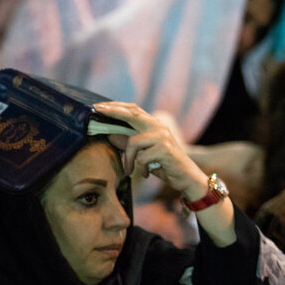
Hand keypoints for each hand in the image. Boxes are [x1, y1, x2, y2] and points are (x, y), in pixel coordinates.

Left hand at [94, 101, 209, 199]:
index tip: (97, 106)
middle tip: (97, 110)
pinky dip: (140, 168)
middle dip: (113, 111)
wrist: (187, 178)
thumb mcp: (142, 153)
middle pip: (132, 113)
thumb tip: (109, 134)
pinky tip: (147, 173)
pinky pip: (141, 158)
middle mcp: (158, 127)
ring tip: (129, 170)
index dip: (115, 106)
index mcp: (153, 125)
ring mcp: (162, 136)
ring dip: (128, 159)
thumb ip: (128, 143)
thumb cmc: (164, 164)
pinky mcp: (164, 149)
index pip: (133, 110)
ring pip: (133, 142)